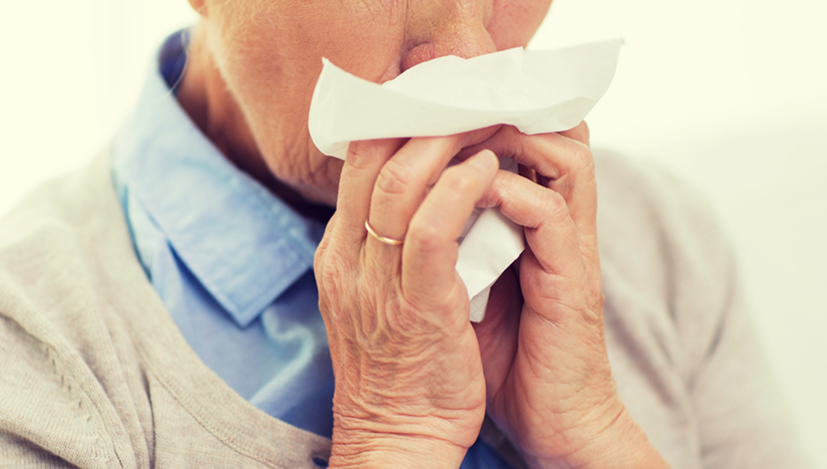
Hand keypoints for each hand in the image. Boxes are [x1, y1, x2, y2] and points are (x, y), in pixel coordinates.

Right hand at [314, 128, 501, 467]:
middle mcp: (347, 258)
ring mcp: (376, 279)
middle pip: (373, 158)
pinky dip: (462, 187)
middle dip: (422, 117)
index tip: (437, 101)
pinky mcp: (416, 301)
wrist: (396, 437)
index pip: (357, 163)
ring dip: (448, 140)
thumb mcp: (376, 296)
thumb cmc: (400, 368)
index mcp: (337, 253)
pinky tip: (489, 169)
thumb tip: (421, 197)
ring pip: (400, 182)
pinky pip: (434, 225)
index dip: (397, 122)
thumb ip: (387, 247)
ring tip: (484, 120)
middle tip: (466, 95)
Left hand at [465, 124, 669, 467]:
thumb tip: (400, 207)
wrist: (548, 422)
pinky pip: (550, 212)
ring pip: (566, 156)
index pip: (524, 141)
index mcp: (530, 224)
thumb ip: (451, 240)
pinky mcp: (572, 278)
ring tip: (459, 141)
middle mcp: (556, 226)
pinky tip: (473, 193)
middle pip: (554, 132)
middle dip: (499, 110)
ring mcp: (568, 248)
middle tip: (448, 104)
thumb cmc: (501, 356)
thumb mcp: (465, 284)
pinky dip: (510, 193)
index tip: (431, 105)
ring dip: (509, 140)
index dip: (483, 115)